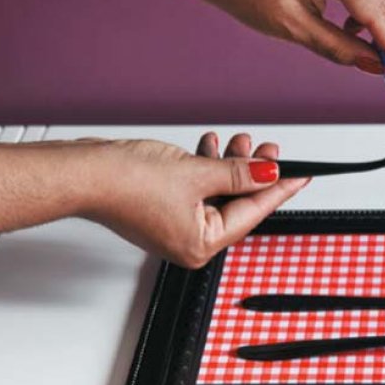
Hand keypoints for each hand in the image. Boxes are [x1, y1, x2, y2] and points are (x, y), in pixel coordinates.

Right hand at [85, 133, 308, 267]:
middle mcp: (189, 241)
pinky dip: (207, 167)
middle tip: (270, 147)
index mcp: (201, 244)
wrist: (82, 173)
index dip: (280, 190)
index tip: (301, 176)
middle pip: (237, 203)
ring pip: (218, 192)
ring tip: (240, 140)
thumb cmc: (125, 183)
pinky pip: (198, 188)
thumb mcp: (198, 174)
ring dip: (230, 165)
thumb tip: (269, 172)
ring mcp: (174, 225)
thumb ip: (239, 174)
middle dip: (254, 172)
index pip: (253, 213)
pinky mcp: (162, 208)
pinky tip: (211, 146)